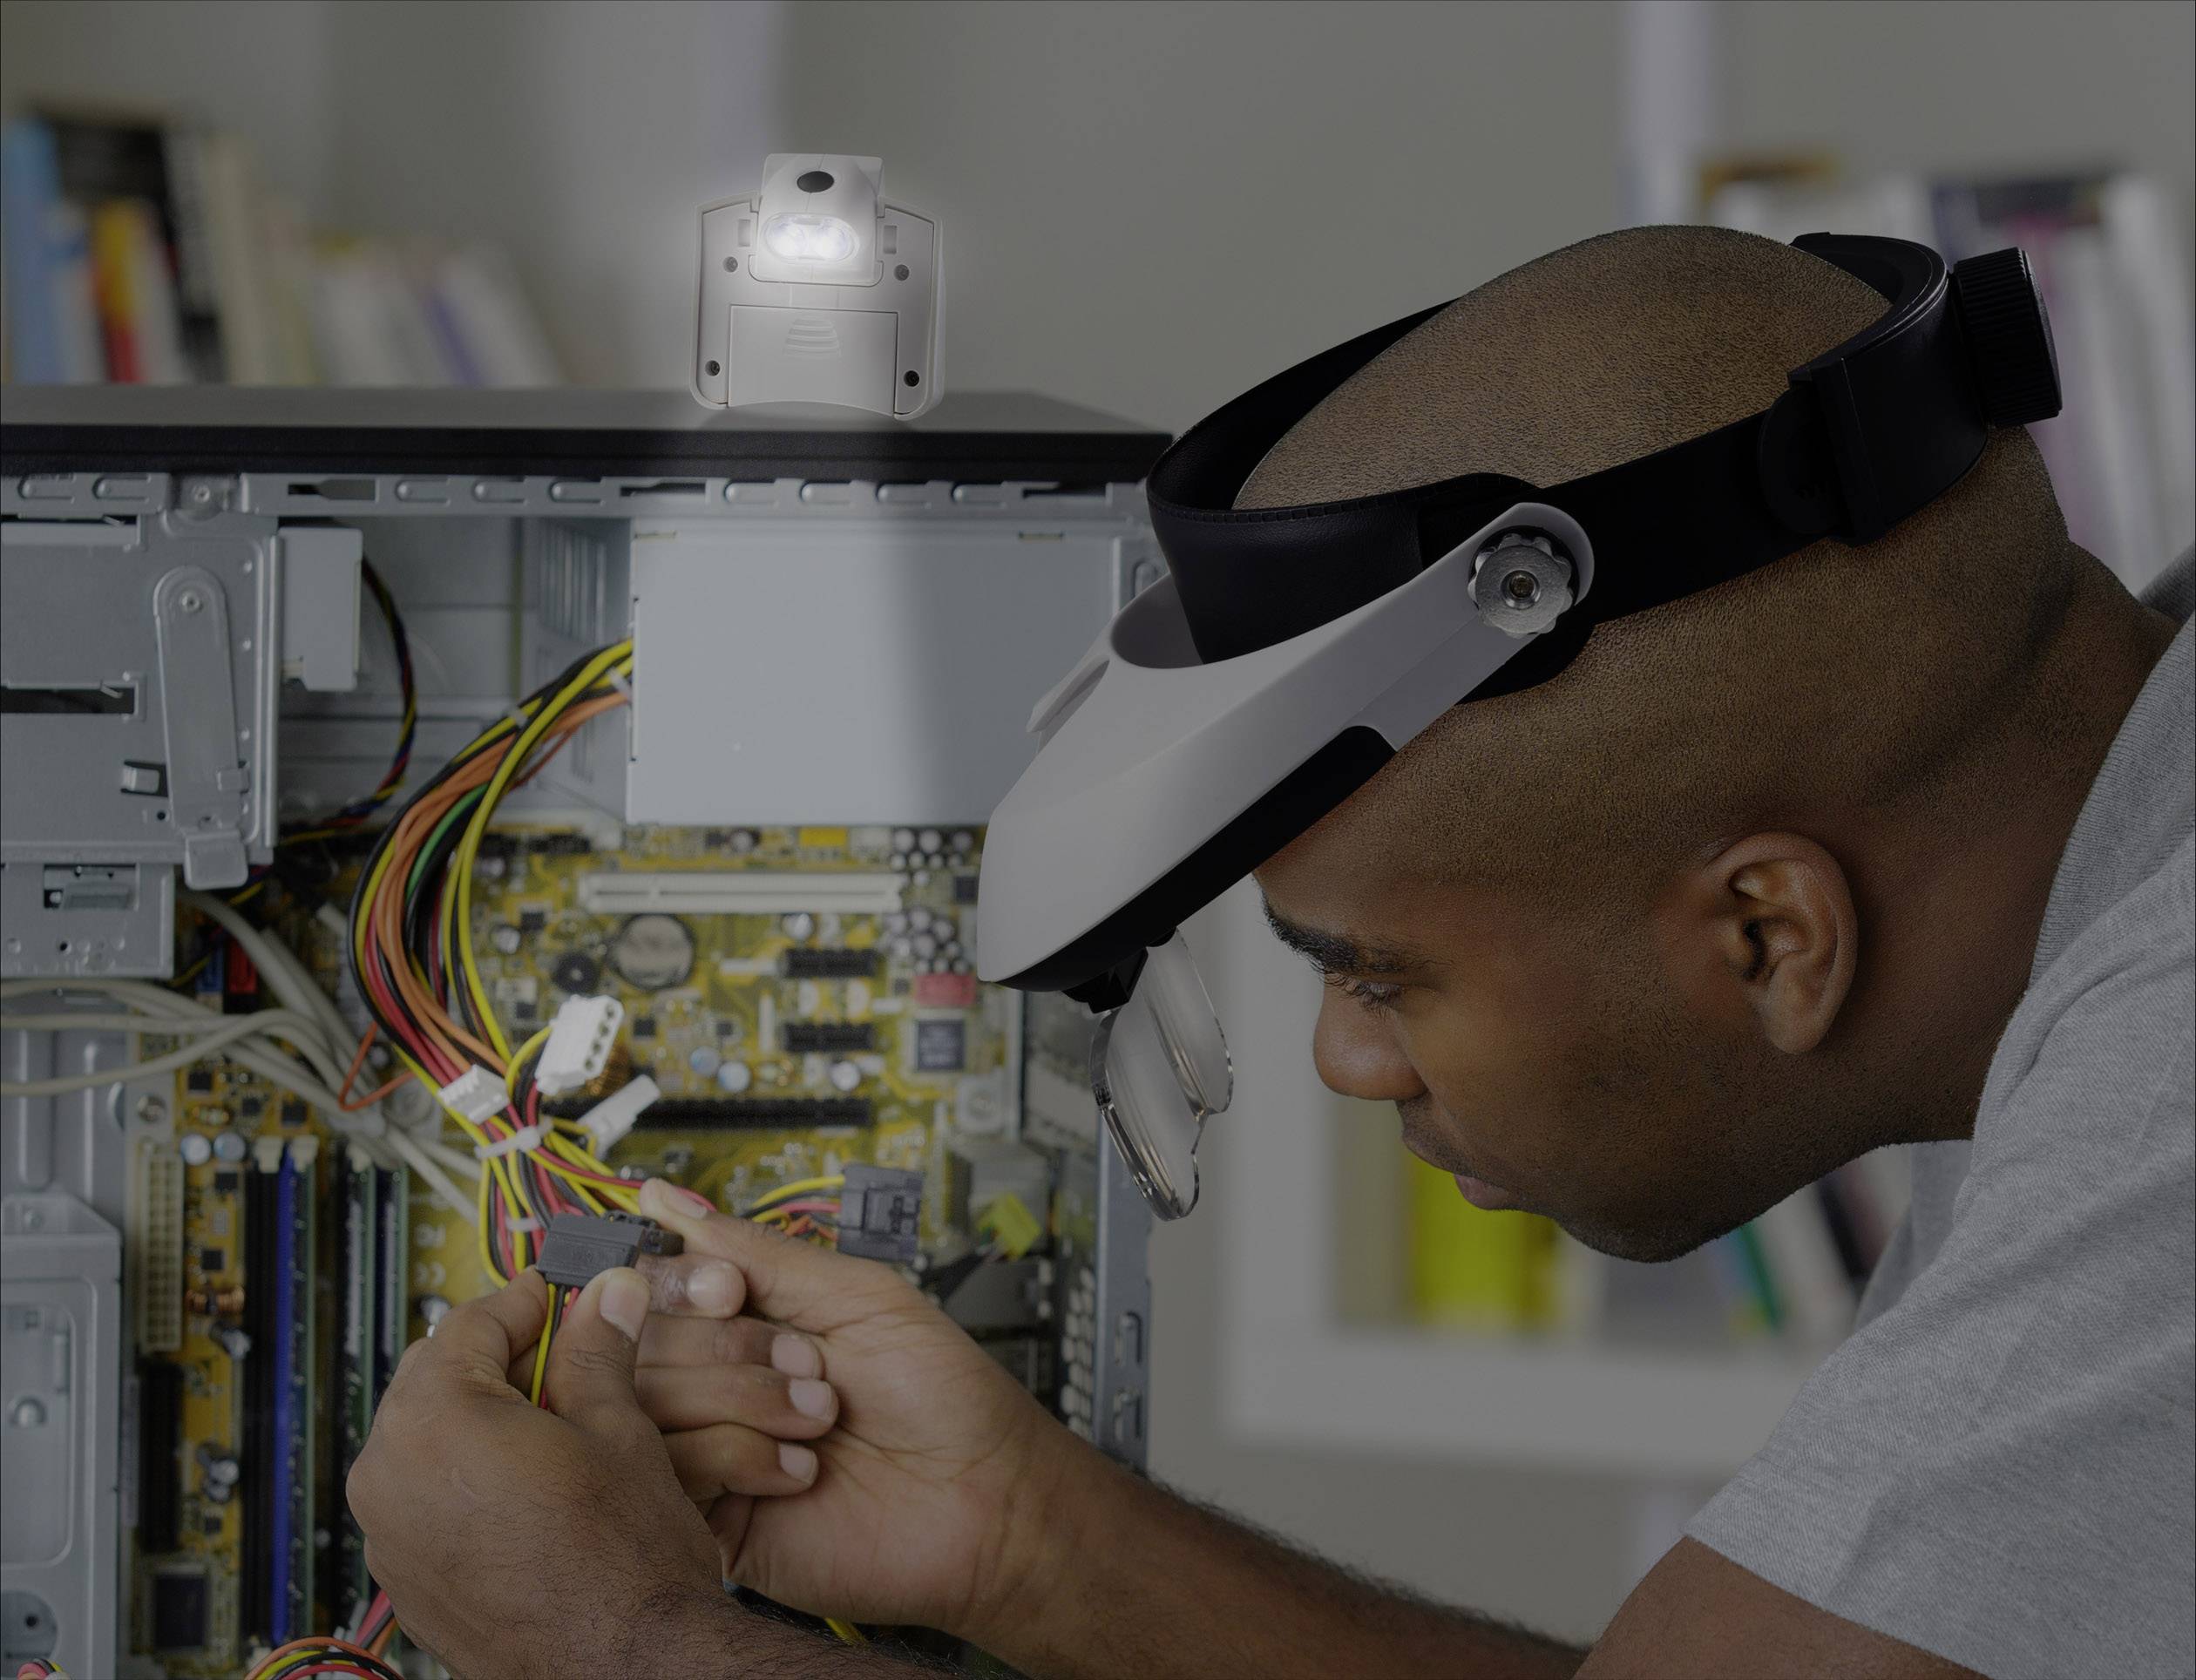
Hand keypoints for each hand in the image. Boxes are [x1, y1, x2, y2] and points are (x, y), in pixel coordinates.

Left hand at [348, 1267, 742, 1678]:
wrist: (624, 1669)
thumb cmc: (621, 1565)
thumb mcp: (619, 1429)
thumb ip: (598, 1350)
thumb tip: (608, 1295)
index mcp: (433, 1422)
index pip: (470, 1322)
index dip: (530, 1301)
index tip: (568, 1296)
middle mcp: (388, 1475)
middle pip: (437, 1375)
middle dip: (503, 1357)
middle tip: (571, 1354)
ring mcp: (389, 1534)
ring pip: (429, 1436)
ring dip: (485, 1414)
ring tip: (560, 1422)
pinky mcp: (405, 1578)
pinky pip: (426, 1494)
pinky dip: (469, 1473)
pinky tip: (535, 1483)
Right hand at [634, 1177, 1103, 1643]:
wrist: (986, 1497)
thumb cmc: (944, 1396)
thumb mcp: (858, 1296)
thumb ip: (757, 1252)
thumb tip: (665, 1195)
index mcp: (745, 1324)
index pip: (651, 1286)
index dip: (681, 1285)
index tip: (732, 1293)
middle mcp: (718, 1383)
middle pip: (641, 1345)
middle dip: (731, 1350)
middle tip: (808, 1366)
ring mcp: (712, 1451)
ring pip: (649, 1407)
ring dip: (745, 1403)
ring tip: (817, 1421)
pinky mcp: (712, 1521)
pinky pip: (673, 1474)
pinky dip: (741, 1459)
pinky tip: (799, 1471)